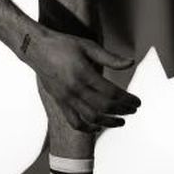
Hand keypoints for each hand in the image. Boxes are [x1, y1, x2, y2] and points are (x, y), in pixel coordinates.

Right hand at [24, 30, 139, 132]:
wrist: (35, 49)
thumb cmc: (63, 44)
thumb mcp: (88, 46)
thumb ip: (110, 58)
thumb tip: (130, 63)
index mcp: (83, 74)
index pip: (111, 93)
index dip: (127, 99)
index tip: (137, 102)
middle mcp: (74, 89)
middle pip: (104, 107)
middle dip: (122, 111)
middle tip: (133, 110)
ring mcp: (66, 98)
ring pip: (90, 118)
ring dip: (108, 123)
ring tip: (120, 122)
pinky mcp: (59, 103)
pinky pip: (74, 122)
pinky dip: (87, 128)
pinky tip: (97, 127)